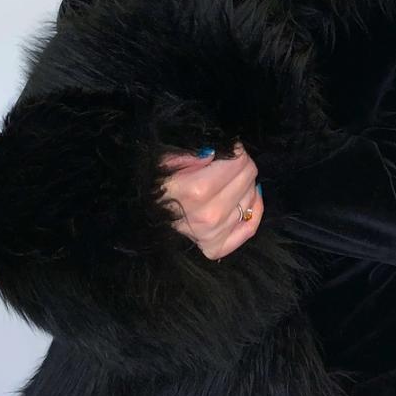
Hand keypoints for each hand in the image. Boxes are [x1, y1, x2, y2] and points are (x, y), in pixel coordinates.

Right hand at [157, 143, 262, 260]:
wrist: (142, 216)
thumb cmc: (154, 184)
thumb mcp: (165, 159)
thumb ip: (191, 152)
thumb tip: (216, 151)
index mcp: (196, 190)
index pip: (238, 162)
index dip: (236, 150)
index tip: (228, 148)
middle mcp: (208, 215)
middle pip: (247, 178)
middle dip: (242, 165)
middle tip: (230, 162)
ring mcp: (212, 234)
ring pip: (250, 199)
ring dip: (245, 185)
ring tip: (231, 179)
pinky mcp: (214, 248)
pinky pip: (249, 228)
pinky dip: (254, 210)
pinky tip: (248, 199)